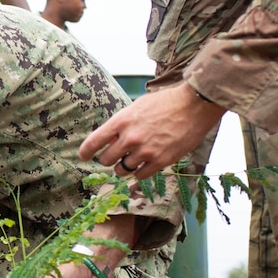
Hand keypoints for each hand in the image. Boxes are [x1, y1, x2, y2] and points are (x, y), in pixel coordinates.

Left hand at [79, 83, 224, 179]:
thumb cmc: (165, 103)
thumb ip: (122, 123)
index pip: (94, 142)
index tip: (84, 156)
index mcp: (121, 121)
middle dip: (107, 159)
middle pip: (106, 160)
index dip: (86, 152)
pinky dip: (139, 172)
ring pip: (122, 170)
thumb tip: (110, 138)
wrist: (194, 106)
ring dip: (123, 166)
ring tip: (130, 160)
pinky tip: (144, 164)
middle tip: (113, 157)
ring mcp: (145, 151)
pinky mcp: (160, 161)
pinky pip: (140, 175)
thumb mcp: (137, 107)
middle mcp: (130, 138)